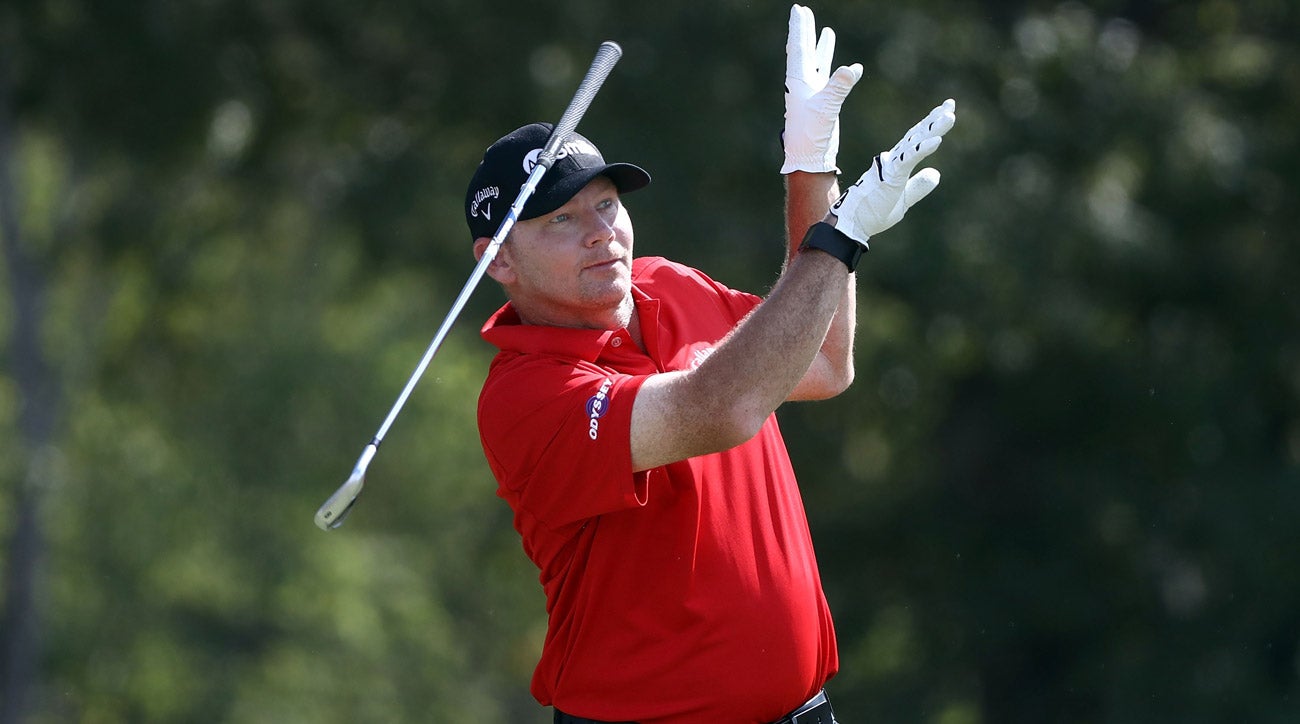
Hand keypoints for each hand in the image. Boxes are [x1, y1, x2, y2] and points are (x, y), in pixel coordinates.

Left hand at [782, 4, 862, 174]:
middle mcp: (803, 83)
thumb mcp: (826, 108)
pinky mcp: (822, 102)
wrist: (810, 157)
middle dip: (804, 31)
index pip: (798, 48)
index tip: (798, 10)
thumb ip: (838, 86)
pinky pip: (827, 77)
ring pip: (815, 62)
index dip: (799, 28)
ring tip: (823, 29)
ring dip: (818, 46)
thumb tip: (852, 68)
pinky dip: (835, 67)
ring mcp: (812, 92)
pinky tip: (847, 64)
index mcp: (798, 81)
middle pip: (803, 50)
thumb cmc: (811, 134)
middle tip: (803, 11)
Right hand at [829, 98, 956, 246]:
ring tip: (949, 116)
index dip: (931, 126)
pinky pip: (908, 160)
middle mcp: (892, 160)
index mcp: (896, 165)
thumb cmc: (872, 213)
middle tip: (951, 104)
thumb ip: (918, 187)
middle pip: (917, 136)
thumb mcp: (903, 201)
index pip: (916, 141)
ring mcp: (890, 167)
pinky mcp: (889, 176)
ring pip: (914, 143)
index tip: (946, 111)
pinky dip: (922, 149)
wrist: (852, 224)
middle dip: (934, 120)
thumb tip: (936, 173)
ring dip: (933, 129)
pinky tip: (937, 140)